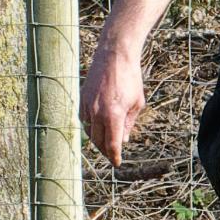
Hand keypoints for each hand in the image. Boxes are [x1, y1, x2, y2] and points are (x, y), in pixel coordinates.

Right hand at [81, 41, 143, 165]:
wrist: (114, 56)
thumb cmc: (131, 78)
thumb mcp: (137, 103)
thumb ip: (129, 124)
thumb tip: (122, 140)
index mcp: (113, 115)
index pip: (112, 144)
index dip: (114, 157)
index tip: (117, 164)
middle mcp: (97, 113)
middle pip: (98, 141)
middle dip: (105, 151)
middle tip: (112, 155)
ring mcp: (87, 105)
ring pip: (89, 131)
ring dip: (97, 139)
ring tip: (105, 144)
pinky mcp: (82, 98)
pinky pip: (84, 119)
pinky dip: (90, 126)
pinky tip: (97, 127)